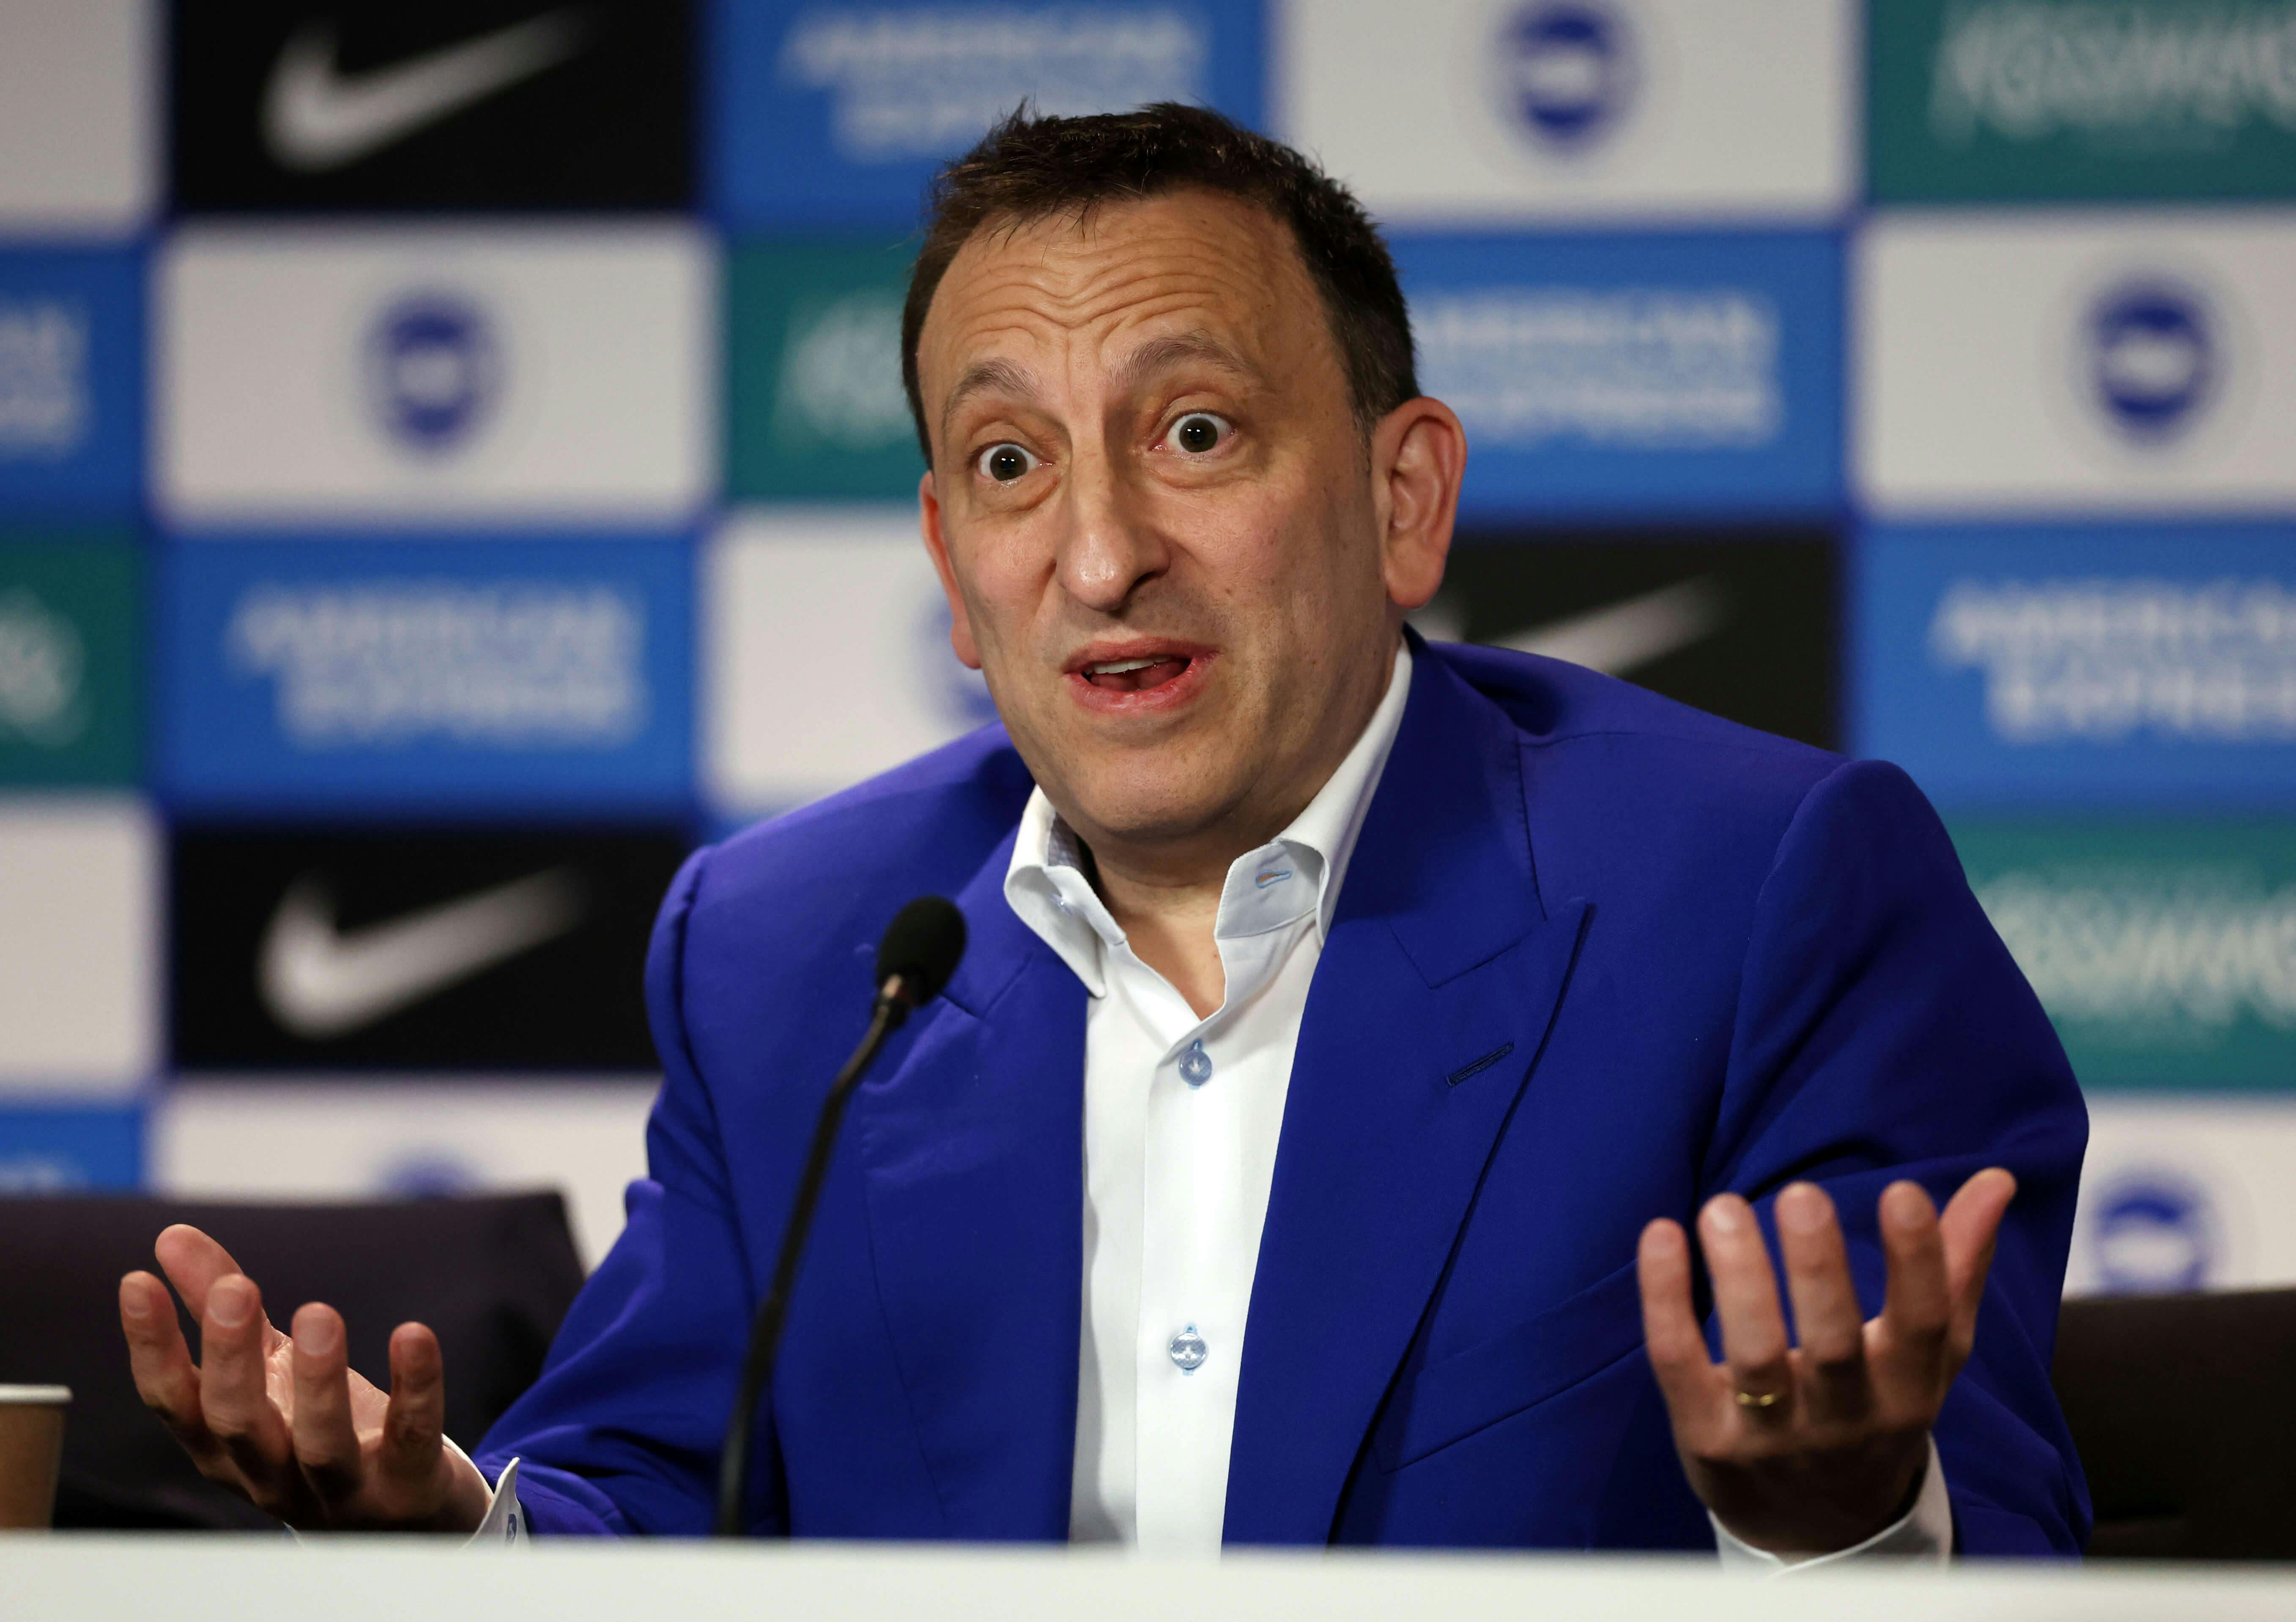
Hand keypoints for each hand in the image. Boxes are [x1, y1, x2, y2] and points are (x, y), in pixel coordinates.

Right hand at [118, 1223, 491, 1532]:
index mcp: (224, 1445)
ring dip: (319, 1379)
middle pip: (236, 1423)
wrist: (399, 1513)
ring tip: (318, 1312)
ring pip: (320, 1443)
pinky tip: (413, 1334)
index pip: (173, 1400)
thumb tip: (172, 1237)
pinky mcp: (406, 1486)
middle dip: (231, 1358)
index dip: (151, 1345)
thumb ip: (220, 1306)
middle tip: (237, 1289)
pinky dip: (415, 1387)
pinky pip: (411, 1436)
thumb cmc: (311, 1429)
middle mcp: (270, 1475)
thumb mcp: (266, 1368)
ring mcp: (339, 1490)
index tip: (137, 1280)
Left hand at [1636, 1169, 2014, 1553]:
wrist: (1819, 1531)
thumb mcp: (1930, 1358)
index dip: (1918, 1263)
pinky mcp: (1706, 1438)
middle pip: (1833, 1344)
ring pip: (1755, 1357)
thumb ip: (1957, 1268)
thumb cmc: (1878, 1413)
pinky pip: (1679, 1365)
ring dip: (1739, 1279)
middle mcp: (1844, 1418)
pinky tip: (1662, 1235)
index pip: (1923, 1327)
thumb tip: (1994, 1181)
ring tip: (1723, 1206)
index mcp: (1906, 1391)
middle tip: (1801, 1193)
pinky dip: (1665, 1302)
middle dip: (1819, 1269)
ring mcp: (1771, 1435)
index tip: (1902, 1192)